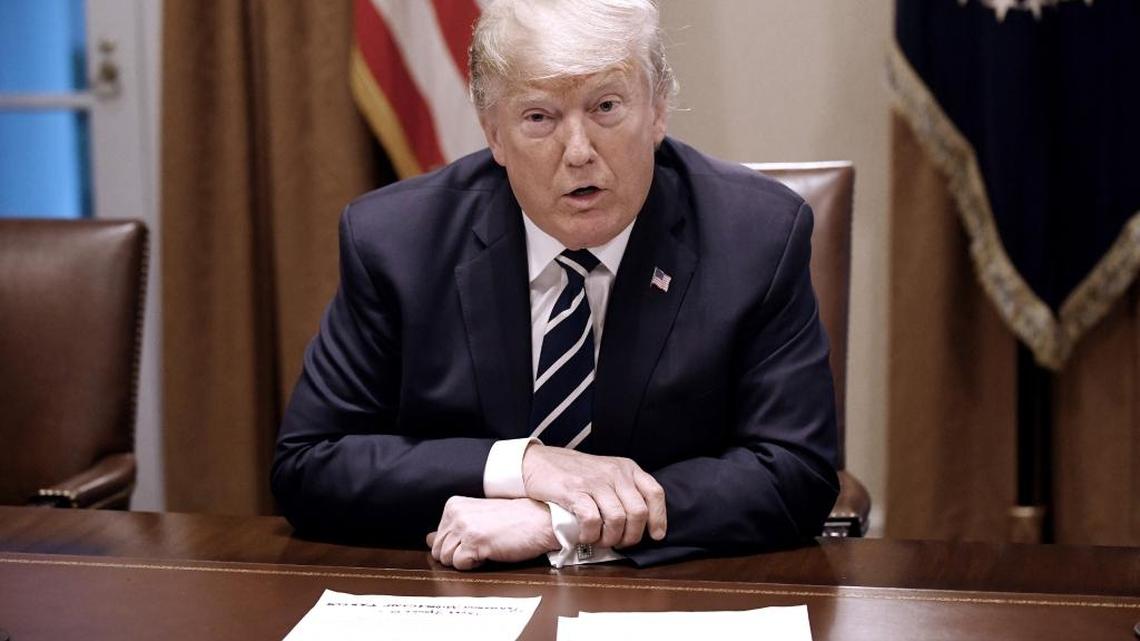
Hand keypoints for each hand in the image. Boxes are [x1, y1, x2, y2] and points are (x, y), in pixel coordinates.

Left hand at [426, 497, 557, 569]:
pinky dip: (474, 565)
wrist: (540, 520)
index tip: (476, 538)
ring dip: (466, 560)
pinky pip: (460, 565)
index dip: (456, 545)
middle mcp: (456, 514)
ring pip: (447, 559)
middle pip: (438, 550)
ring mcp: (464, 528)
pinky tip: (489, 552)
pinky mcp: (474, 542)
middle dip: (457, 555)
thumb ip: (451, 528)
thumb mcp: (477, 518)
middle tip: (482, 545)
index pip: (436, 538)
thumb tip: (428, 539)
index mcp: (454, 505)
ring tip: (486, 547)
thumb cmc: (513, 520)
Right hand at [521, 444, 666, 548]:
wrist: (540, 461)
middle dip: (631, 536)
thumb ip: (625, 490)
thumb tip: (643, 522)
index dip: (658, 518)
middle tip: (619, 543)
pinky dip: (590, 535)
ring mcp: (594, 481)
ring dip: (610, 538)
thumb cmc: (575, 473)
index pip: (654, 493)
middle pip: (638, 512)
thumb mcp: (607, 473)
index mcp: (627, 468)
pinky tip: (584, 536)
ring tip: (600, 541)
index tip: (655, 535)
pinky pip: (592, 520)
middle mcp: (614, 472)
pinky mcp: (574, 491)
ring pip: (617, 519)